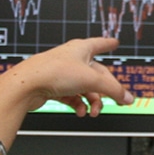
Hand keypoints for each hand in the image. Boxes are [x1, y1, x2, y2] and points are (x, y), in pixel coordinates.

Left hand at [0, 37, 132, 115]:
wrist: (26, 85)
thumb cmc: (53, 72)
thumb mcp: (91, 80)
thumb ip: (113, 90)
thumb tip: (127, 98)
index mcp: (81, 49)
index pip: (100, 43)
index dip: (109, 43)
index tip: (114, 42)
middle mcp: (72, 59)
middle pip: (96, 73)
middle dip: (105, 90)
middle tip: (115, 101)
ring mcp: (62, 73)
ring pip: (85, 87)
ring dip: (92, 101)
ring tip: (93, 112)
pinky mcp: (54, 87)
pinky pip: (72, 96)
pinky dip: (79, 104)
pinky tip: (80, 112)